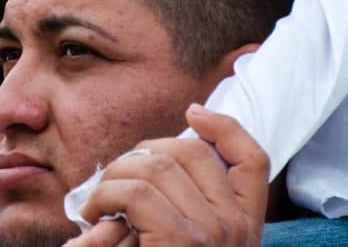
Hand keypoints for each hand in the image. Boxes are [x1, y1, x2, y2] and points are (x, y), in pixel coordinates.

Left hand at [62, 105, 268, 246]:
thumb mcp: (177, 238)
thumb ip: (175, 203)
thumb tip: (149, 155)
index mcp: (245, 226)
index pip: (252, 159)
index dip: (224, 127)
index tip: (193, 113)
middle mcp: (237, 228)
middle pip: (191, 151)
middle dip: (141, 153)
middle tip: (113, 182)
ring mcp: (214, 234)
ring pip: (156, 165)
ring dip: (114, 175)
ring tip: (99, 204)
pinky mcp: (183, 241)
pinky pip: (136, 192)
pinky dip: (105, 195)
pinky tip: (94, 217)